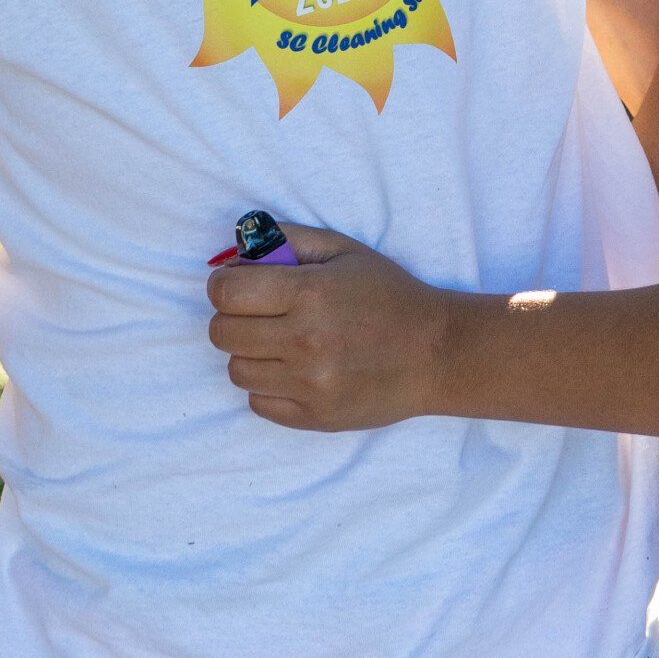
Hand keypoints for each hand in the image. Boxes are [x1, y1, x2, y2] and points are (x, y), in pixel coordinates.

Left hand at [207, 225, 457, 431]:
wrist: (436, 352)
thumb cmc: (389, 295)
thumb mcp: (345, 251)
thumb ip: (290, 240)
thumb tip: (239, 245)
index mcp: (309, 293)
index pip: (225, 292)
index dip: (225, 285)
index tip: (239, 286)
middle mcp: (304, 341)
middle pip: (222, 333)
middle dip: (233, 318)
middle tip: (259, 314)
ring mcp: (309, 384)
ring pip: (236, 370)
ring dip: (250, 353)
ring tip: (281, 344)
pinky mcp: (315, 417)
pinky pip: (258, 403)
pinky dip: (268, 387)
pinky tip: (295, 371)